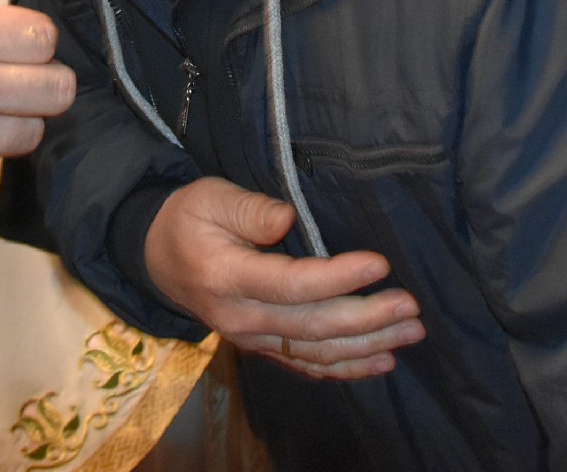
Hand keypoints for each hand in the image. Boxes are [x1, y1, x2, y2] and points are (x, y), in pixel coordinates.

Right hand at [145, 177, 424, 380]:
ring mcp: (251, 339)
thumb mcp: (209, 197)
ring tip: (409, 332)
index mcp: (226, 277)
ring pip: (316, 352)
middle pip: (311, 327)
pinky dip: (345, 368)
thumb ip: (247, 208)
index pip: (291, 284)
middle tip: (410, 307)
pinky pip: (306, 365)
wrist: (156, 259)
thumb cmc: (188, 219)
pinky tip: (381, 362)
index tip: (380, 264)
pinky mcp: (261, 347)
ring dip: (367, 346)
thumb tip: (286, 219)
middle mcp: (240, 318)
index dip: (338, 277)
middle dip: (366, 319)